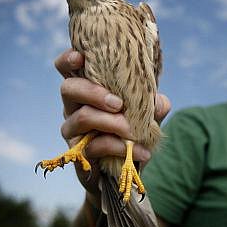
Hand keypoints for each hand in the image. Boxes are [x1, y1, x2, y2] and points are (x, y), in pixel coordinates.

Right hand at [55, 49, 170, 204]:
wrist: (127, 169)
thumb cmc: (133, 132)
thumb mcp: (147, 115)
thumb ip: (153, 105)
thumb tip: (158, 101)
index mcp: (88, 90)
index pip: (67, 69)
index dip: (68, 60)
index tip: (80, 56)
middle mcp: (74, 107)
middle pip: (68, 89)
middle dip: (93, 92)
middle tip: (118, 103)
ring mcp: (73, 131)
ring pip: (81, 118)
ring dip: (110, 122)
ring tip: (132, 130)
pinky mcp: (79, 154)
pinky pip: (94, 146)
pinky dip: (119, 147)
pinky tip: (142, 152)